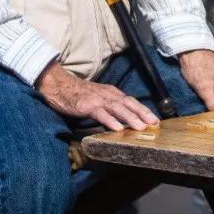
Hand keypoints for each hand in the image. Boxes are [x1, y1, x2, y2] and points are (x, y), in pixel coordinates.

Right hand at [36, 60, 157, 131]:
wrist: (59, 85)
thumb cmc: (78, 94)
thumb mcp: (98, 98)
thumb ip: (110, 106)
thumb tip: (124, 119)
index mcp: (111, 93)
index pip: (131, 101)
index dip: (143, 110)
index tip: (155, 119)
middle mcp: (107, 94)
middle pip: (128, 103)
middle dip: (142, 113)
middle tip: (154, 123)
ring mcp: (97, 99)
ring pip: (117, 108)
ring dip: (130, 117)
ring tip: (140, 127)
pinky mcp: (86, 106)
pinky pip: (100, 114)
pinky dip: (110, 120)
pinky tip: (117, 128)